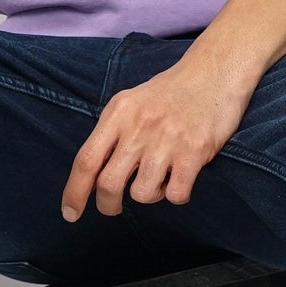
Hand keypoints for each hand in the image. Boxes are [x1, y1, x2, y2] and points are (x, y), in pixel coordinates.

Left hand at [61, 54, 254, 219]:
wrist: (215, 73)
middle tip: (114, 207)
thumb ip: (111, 134)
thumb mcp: (130, 102)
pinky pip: (176, 195)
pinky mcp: (194, 152)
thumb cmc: (170, 92)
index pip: (86, 160)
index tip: (71, 213)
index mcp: (118, 114)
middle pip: (109, 184)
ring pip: (142, 194)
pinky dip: (176, 195)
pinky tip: (180, 178)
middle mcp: (138, 127)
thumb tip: (92, 176)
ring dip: (149, 195)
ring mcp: (166, 141)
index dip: (74, 192)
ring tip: (160, 179)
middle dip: (108, 205)